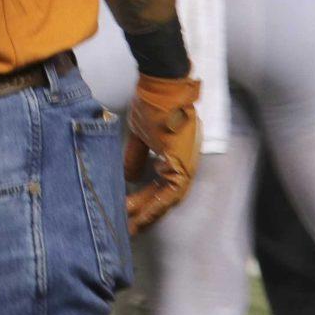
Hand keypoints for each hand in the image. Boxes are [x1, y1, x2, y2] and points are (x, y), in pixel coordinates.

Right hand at [122, 74, 200, 232]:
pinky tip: (140, 214)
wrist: (163, 85)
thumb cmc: (152, 103)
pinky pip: (170, 192)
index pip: (160, 185)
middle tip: (128, 229)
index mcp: (175, 156)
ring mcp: (186, 163)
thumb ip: (136, 157)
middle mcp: (184, 163)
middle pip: (165, 196)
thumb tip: (130, 178)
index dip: (145, 200)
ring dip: (149, 213)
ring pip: (168, 199)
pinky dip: (155, 204)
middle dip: (145, 213)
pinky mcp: (182, 163)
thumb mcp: (140, 134)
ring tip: (131, 226)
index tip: (128, 213)